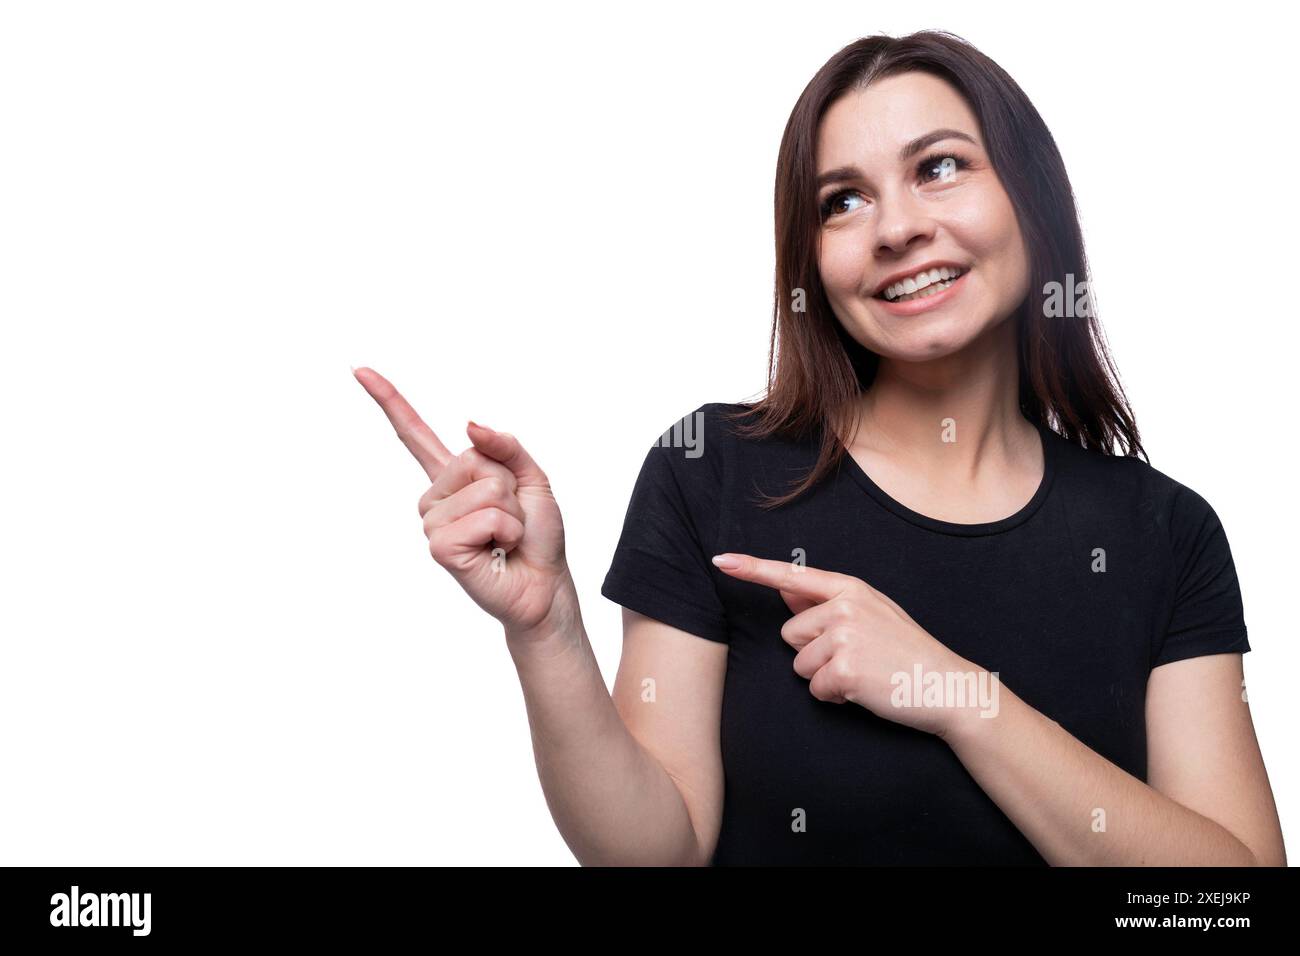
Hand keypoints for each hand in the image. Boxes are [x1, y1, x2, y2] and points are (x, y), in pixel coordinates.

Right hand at [354, 367, 574, 638]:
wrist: (544, 584)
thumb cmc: (537, 536)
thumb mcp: (532, 478)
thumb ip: (505, 445)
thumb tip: (469, 423)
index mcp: (453, 477)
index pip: (414, 434)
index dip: (388, 400)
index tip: (360, 370)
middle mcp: (436, 497)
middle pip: (473, 459)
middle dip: (508, 487)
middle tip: (510, 519)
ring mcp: (434, 523)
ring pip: (485, 489)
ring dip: (511, 514)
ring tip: (505, 537)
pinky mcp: (440, 547)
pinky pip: (484, 517)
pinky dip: (505, 531)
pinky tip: (498, 550)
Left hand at [710, 553, 984, 736]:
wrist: (945, 686)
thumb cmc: (905, 651)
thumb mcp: (870, 614)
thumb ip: (825, 601)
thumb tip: (785, 588)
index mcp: (850, 588)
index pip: (792, 575)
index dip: (752, 568)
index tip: (720, 559)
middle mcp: (844, 606)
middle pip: (790, 634)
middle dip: (814, 653)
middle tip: (856, 659)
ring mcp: (844, 636)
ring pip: (800, 665)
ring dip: (824, 677)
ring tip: (862, 673)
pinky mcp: (844, 669)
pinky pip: (816, 689)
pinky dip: (835, 697)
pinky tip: (864, 690)